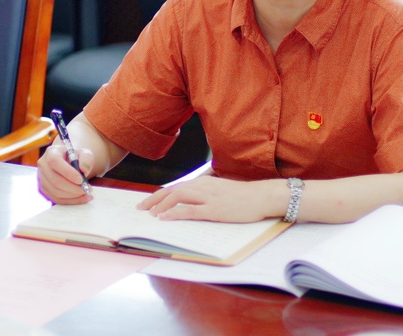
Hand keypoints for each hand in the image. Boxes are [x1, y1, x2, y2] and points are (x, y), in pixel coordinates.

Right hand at [37, 144, 94, 204]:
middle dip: (73, 188)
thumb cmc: (76, 157)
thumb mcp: (84, 153)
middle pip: (55, 180)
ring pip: (55, 192)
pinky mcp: (44, 189)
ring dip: (73, 195)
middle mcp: (43, 165)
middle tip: (87, 189)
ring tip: (86, 193)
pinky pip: (56, 199)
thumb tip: (84, 170)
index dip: (67, 172)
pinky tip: (82, 198)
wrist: (68, 162)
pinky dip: (71, 201)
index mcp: (51, 152)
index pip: (55, 162)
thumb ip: (87, 158)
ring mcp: (42, 178)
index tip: (81, 179)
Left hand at [137, 177, 280, 222]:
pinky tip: (166, 218)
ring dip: (161, 206)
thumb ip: (206, 193)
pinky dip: (175, 213)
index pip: (175, 187)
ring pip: (177, 198)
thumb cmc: (243, 195)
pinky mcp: (214, 209)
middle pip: (172, 191)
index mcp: (203, 182)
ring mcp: (208, 198)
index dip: (159, 195)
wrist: (261, 196)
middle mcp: (202, 187)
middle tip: (141, 209)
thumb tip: (192, 201)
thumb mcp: (220, 190)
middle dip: (154, 200)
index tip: (148, 202)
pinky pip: (190, 210)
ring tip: (150, 214)